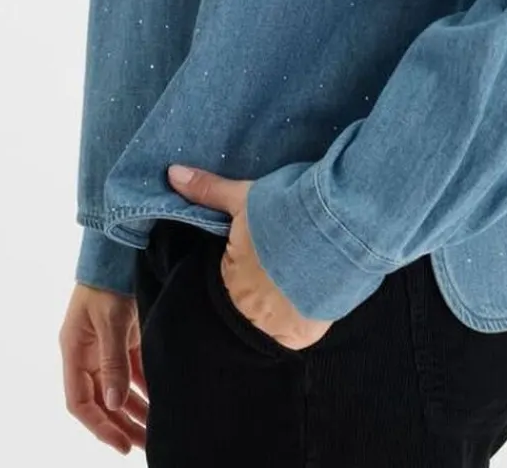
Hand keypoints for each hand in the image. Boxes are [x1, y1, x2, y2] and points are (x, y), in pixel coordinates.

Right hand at [59, 282, 147, 454]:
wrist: (120, 246)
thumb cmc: (108, 279)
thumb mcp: (110, 320)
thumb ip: (112, 361)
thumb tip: (113, 402)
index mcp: (75, 351)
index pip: (80, 401)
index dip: (98, 426)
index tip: (119, 444)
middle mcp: (88, 353)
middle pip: (102, 400)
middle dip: (121, 424)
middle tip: (144, 445)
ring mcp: (106, 346)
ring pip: (119, 389)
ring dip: (135, 410)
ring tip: (155, 431)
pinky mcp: (124, 337)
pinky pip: (133, 370)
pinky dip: (144, 387)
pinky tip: (160, 402)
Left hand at [167, 162, 334, 350]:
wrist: (335, 234)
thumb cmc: (285, 214)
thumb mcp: (245, 197)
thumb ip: (209, 190)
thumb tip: (172, 173)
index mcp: (232, 277)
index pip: (228, 281)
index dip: (238, 270)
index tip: (251, 260)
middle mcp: (251, 309)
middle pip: (248, 304)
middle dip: (257, 292)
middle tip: (273, 272)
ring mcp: (278, 327)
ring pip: (272, 321)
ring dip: (280, 306)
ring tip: (295, 283)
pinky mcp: (305, 334)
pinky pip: (298, 332)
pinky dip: (303, 318)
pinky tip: (312, 298)